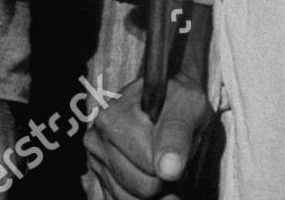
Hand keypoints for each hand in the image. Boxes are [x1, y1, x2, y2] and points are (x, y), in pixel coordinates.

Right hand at [84, 74, 210, 198]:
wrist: (168, 95)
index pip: (151, 167)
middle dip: (166, 179)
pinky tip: (152, 173)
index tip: (181, 144)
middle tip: (174, 154)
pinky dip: (146, 197)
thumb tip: (169, 169)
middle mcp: (97, 139)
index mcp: (112, 119)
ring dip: (158, 190)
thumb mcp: (187, 104)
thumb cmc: (178, 99)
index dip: (175, 162)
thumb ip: (177, 135)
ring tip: (162, 161)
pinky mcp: (101, 178)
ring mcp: (97, 161)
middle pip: (144, 189)